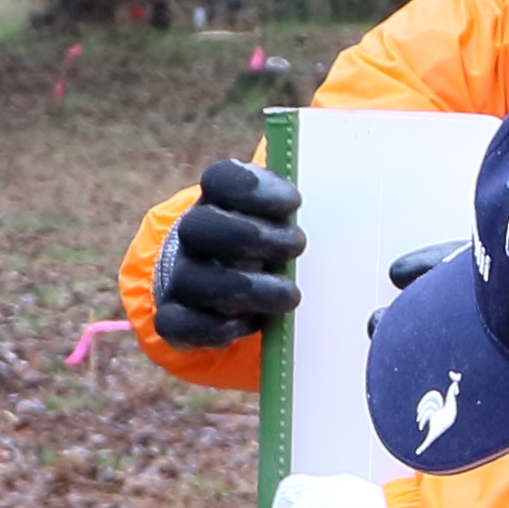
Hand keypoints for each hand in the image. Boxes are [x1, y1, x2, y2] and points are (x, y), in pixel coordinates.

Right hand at [152, 159, 306, 351]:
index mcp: (216, 200)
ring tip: (291, 295)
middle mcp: (192, 235)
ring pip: (194, 280)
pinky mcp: (176, 319)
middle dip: (250, 237)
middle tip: (296, 246)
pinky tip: (253, 323)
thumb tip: (332, 187)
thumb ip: (290, 205)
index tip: (295, 203)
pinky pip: (184, 324)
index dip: (254, 188)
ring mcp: (180, 277)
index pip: (219, 180)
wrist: (222, 284)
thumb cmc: (265, 244)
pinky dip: (219, 327)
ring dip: (247, 289)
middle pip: (199, 227)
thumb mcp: (278, 217)